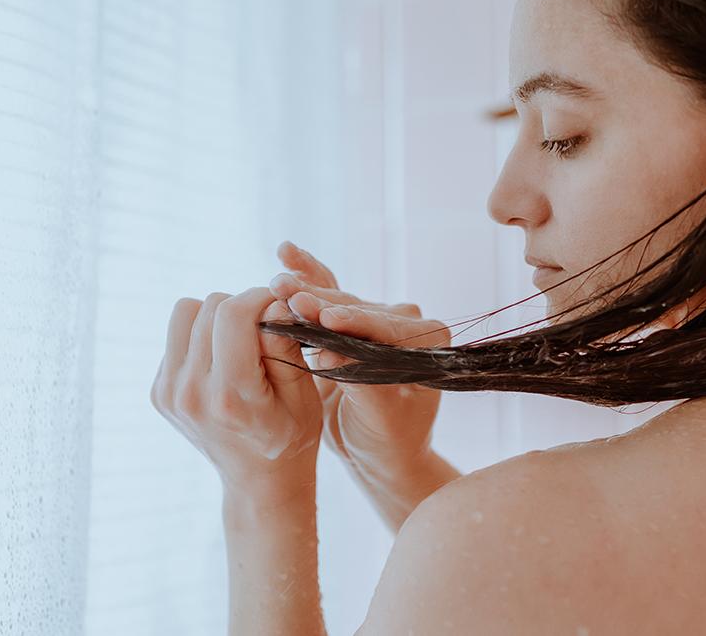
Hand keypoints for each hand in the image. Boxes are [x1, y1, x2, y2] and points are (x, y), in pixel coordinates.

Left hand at [151, 286, 323, 501]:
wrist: (259, 481)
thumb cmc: (291, 435)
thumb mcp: (303, 395)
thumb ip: (286, 347)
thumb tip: (274, 303)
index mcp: (229, 395)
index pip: (232, 314)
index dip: (261, 297)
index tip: (280, 306)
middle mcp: (190, 392)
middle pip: (209, 306)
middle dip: (243, 306)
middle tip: (265, 327)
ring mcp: (168, 393)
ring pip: (185, 312)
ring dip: (217, 317)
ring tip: (241, 341)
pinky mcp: (158, 391)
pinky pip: (177, 335)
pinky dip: (203, 336)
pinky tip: (224, 361)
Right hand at [271, 242, 447, 481]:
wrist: (383, 451)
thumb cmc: (390, 441)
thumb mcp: (380, 420)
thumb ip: (362, 386)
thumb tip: (330, 354)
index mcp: (429, 342)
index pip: (385, 329)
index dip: (353, 322)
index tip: (323, 318)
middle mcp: (409, 322)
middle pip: (358, 309)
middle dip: (321, 303)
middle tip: (285, 293)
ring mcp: (380, 318)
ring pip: (339, 301)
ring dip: (306, 290)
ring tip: (276, 282)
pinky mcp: (354, 320)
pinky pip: (331, 294)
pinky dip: (309, 276)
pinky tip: (286, 254)